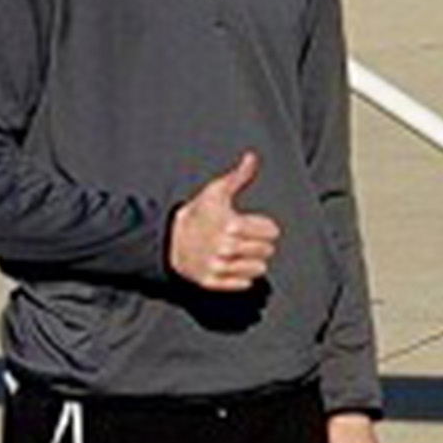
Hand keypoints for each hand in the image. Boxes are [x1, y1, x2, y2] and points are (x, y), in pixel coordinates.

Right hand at [169, 149, 279, 290]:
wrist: (171, 239)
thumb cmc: (198, 214)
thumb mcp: (217, 191)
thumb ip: (239, 176)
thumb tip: (252, 158)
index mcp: (232, 225)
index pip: (272, 232)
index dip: (264, 227)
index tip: (252, 224)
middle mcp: (226, 248)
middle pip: (268, 251)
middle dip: (259, 243)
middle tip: (243, 238)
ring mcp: (219, 266)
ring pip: (259, 269)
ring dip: (252, 261)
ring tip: (238, 252)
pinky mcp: (214, 281)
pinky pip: (245, 284)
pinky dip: (240, 276)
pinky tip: (230, 264)